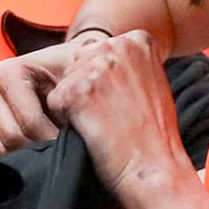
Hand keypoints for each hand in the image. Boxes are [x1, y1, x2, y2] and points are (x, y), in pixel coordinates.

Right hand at [0, 30, 110, 162]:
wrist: (73, 66)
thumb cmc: (79, 69)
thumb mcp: (82, 72)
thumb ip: (75, 92)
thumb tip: (69, 121)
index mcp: (7, 72)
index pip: (27, 121)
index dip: (53, 137)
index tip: (75, 142)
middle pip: (11, 137)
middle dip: (40, 148)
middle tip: (66, 150)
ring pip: (0, 148)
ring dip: (27, 157)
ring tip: (53, 150)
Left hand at [45, 31, 193, 207]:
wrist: (154, 168)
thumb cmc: (154, 134)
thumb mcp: (149, 83)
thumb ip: (125, 64)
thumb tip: (93, 50)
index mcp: (138, 40)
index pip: (97, 53)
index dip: (103, 84)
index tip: (124, 103)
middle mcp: (117, 45)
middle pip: (76, 66)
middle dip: (86, 92)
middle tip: (113, 117)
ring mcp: (96, 67)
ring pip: (64, 84)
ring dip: (76, 107)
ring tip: (106, 124)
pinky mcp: (76, 90)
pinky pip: (55, 102)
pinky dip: (67, 121)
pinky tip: (94, 131)